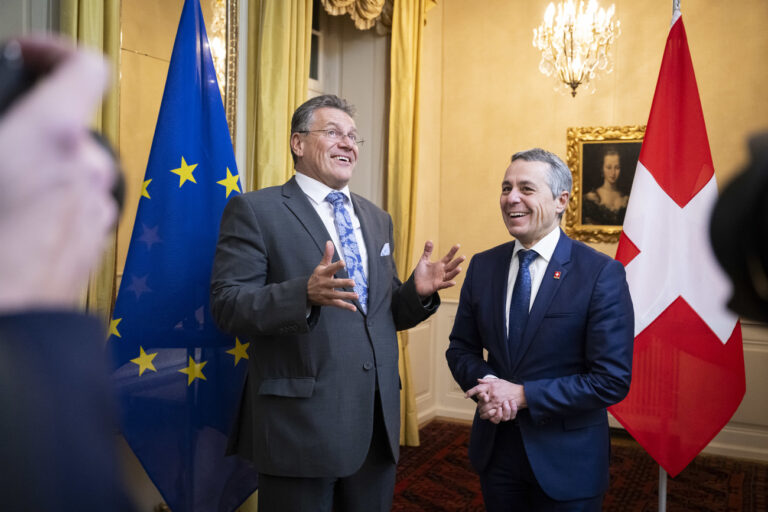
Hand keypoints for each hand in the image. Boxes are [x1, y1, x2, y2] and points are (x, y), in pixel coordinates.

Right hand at [0, 36, 113, 312]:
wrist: (6, 335)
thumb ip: (4, 129)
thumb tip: (7, 126)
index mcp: (53, 139)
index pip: (86, 68)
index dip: (56, 51)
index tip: (29, 55)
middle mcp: (88, 171)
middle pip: (73, 123)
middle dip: (34, 124)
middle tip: (1, 136)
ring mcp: (97, 211)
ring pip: (74, 167)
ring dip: (42, 165)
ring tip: (2, 188)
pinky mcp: (95, 243)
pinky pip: (77, 203)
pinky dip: (52, 199)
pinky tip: (13, 223)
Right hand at [307, 241, 358, 311]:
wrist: (305, 293)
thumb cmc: (317, 277)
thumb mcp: (321, 266)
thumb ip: (327, 255)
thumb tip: (329, 242)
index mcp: (323, 273)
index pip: (330, 269)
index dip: (336, 266)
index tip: (343, 263)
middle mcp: (324, 284)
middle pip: (334, 284)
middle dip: (343, 283)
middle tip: (353, 282)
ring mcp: (326, 294)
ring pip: (337, 295)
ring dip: (347, 296)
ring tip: (356, 296)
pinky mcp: (327, 301)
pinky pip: (337, 304)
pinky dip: (345, 307)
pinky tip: (353, 308)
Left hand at [413, 241, 464, 297]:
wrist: (416, 285)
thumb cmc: (421, 273)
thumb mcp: (424, 260)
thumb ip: (427, 251)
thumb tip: (429, 240)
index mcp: (440, 265)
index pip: (448, 257)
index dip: (453, 251)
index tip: (458, 245)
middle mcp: (442, 272)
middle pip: (451, 266)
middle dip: (457, 262)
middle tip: (463, 257)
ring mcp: (440, 279)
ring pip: (449, 275)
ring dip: (454, 272)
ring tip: (459, 268)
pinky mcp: (436, 286)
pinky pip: (443, 285)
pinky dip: (448, 284)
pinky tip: (453, 282)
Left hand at [466, 378, 526, 422]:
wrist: (521, 394)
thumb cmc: (509, 387)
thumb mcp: (499, 381)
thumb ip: (488, 381)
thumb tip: (478, 380)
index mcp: (491, 387)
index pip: (478, 389)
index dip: (470, 392)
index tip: (465, 395)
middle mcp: (492, 395)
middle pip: (479, 402)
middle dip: (478, 405)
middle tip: (478, 407)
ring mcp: (496, 403)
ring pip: (484, 410)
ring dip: (482, 412)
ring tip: (482, 412)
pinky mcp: (501, 409)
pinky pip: (491, 415)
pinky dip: (489, 416)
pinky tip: (488, 416)